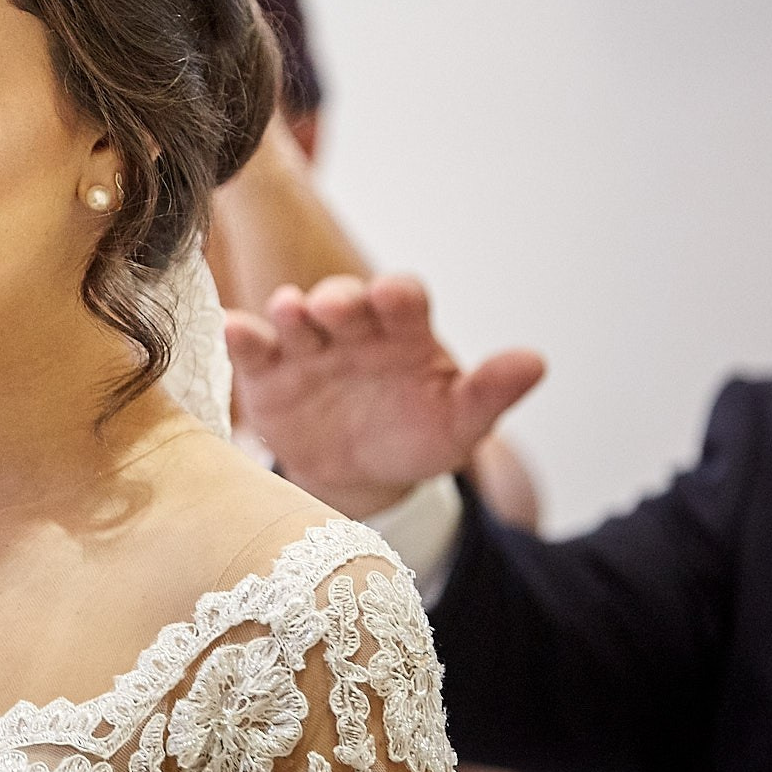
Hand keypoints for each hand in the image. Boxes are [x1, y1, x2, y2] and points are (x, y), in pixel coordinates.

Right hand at [225, 273, 546, 517]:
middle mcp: (353, 329)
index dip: (398, 295)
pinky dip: (241, 334)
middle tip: (333, 308)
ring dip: (290, 309)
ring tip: (290, 314)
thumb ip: (490, 392)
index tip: (395, 297)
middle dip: (338, 299)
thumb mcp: (459, 422)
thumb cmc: (416, 436)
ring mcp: (308, 347)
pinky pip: (251, 346)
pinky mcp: (267, 371)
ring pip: (294, 315)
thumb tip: (535, 362)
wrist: (360, 475)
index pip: (403, 298)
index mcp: (404, 332)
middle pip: (343, 299)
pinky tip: (235, 330)